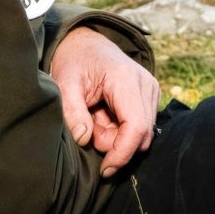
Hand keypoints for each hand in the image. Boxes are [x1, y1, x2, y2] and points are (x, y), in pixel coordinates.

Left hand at [50, 27, 160, 176]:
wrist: (86, 44)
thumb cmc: (75, 62)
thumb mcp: (64, 83)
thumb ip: (72, 111)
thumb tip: (84, 138)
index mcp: (125, 78)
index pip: (136, 127)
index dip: (122, 154)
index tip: (104, 169)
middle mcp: (145, 83)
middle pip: (141, 135)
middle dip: (114, 144)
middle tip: (90, 128)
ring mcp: (151, 89)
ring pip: (142, 134)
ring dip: (116, 136)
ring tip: (95, 117)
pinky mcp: (150, 95)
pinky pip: (141, 126)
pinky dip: (121, 129)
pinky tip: (105, 114)